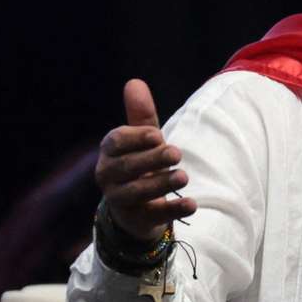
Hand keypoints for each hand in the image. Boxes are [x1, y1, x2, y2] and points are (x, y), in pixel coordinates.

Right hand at [95, 79, 197, 240]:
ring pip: (138, 192)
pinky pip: (154, 215)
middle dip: (151, 159)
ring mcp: (121, 199)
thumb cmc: (140, 164)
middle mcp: (109, 176)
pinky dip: (173, 210)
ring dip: (161, 183)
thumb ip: (141, 115)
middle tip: (176, 153)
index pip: (116, 142)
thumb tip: (134, 82)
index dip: (136, 138)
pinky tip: (192, 204)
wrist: (135, 208)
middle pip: (126, 166)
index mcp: (109, 152)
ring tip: (183, 176)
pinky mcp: (137, 219)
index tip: (157, 135)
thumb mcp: (142, 140)